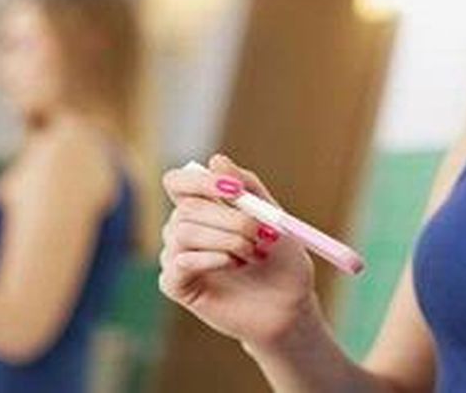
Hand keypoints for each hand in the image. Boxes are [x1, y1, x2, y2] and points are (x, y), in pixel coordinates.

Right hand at [158, 154, 317, 347]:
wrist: (290, 306)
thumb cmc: (281, 260)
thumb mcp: (272, 216)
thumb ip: (246, 187)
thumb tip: (215, 160)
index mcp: (203, 207)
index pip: (178, 182)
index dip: (200, 181)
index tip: (233, 190)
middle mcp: (184, 228)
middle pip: (186, 208)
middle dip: (229, 218)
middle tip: (260, 233)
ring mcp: (176, 256)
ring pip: (182, 231)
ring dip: (226, 239)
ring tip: (252, 254)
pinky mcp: (175, 284)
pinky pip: (178, 261)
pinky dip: (210, 259)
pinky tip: (233, 265)